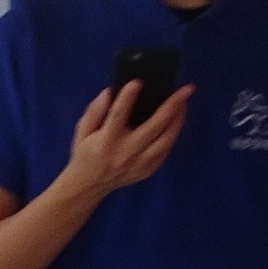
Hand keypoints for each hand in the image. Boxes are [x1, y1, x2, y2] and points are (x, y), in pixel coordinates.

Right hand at [56, 76, 191, 200]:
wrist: (89, 186)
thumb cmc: (86, 153)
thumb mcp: (82, 131)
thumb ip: (94, 111)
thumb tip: (109, 93)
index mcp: (105, 143)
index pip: (117, 116)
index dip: (127, 98)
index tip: (137, 82)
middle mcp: (125, 154)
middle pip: (153, 127)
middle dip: (171, 106)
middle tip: (185, 89)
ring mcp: (139, 164)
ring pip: (166, 140)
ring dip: (178, 119)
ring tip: (184, 102)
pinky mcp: (148, 170)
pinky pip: (166, 149)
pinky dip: (173, 132)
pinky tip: (177, 119)